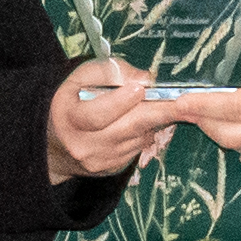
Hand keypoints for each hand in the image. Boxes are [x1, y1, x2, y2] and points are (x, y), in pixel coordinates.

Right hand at [44, 58, 165, 185]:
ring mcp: (102, 160)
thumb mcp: (79, 78)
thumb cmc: (70, 102)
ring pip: (140, 136)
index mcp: (71, 119)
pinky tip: (147, 119)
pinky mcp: (114, 168)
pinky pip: (140, 146)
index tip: (141, 87)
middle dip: (160, 111)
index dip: (122, 100)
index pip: (100, 113)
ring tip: (170, 103)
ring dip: (157, 119)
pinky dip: (148, 130)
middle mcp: (86, 145)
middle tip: (185, 102)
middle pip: (130, 127)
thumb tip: (143, 79)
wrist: (55, 145)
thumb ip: (109, 72)